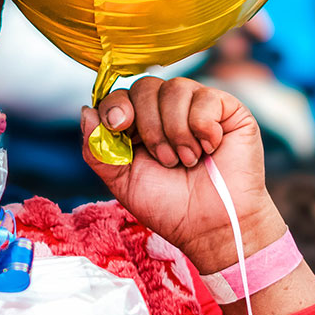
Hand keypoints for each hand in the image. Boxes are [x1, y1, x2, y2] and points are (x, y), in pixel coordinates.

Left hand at [81, 76, 284, 270]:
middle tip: (164, 160)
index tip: (119, 128)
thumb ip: (97, 149)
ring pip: (175, 89)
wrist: (210, 227)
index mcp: (140, 125)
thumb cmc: (169, 206)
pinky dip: (203, 128)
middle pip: (145, 86)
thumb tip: (87, 111)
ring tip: (186, 160)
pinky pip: (205, 98)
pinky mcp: (227, 110)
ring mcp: (198, 107)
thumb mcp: (121, 181)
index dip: (115, 106)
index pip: (120, 94)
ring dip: (175, 132)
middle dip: (149, 126)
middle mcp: (168, 110)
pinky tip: (208, 150)